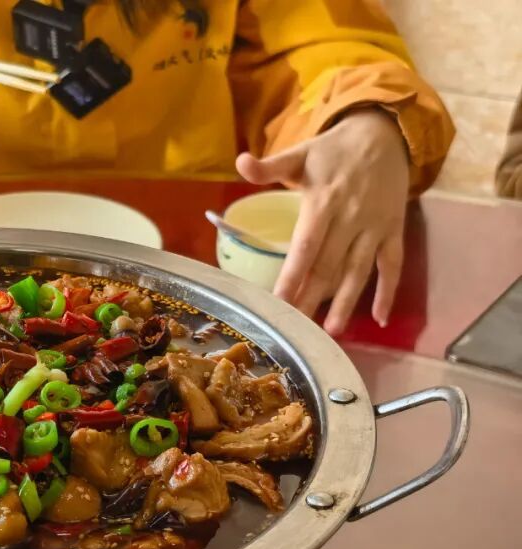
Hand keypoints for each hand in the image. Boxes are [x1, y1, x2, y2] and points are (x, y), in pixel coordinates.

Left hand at [236, 109, 409, 334]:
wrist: (386, 132)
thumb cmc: (334, 149)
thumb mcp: (301, 153)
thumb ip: (270, 165)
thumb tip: (240, 161)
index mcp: (324, 202)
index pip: (306, 246)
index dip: (293, 275)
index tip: (279, 301)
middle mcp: (351, 218)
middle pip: (329, 266)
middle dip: (312, 298)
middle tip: (296, 328)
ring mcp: (375, 227)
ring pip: (359, 271)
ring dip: (346, 302)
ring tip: (332, 331)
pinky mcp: (394, 230)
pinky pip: (392, 264)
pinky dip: (389, 291)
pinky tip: (380, 319)